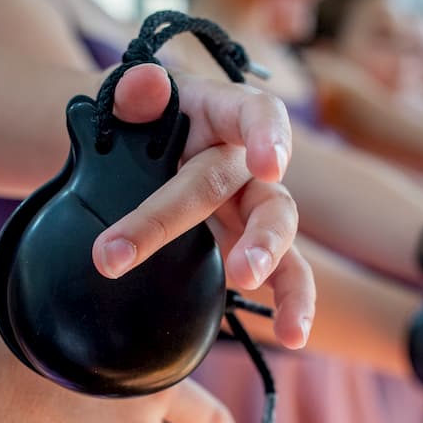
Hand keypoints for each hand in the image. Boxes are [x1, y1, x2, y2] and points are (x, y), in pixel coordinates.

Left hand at [93, 64, 313, 348]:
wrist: (132, 146)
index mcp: (224, 114)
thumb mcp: (130, 101)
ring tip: (289, 325)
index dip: (270, 137)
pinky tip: (292, 336)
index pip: (258, 114)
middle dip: (252, 238)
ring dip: (282, 275)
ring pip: (283, 237)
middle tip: (241, 273)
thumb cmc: (139, 120)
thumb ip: (135, 93)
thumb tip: (144, 85)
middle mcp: (249, 162)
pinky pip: (280, 273)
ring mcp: (251, 205)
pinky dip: (288, 304)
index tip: (272, 165)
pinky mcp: (247, 243)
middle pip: (262, 198)